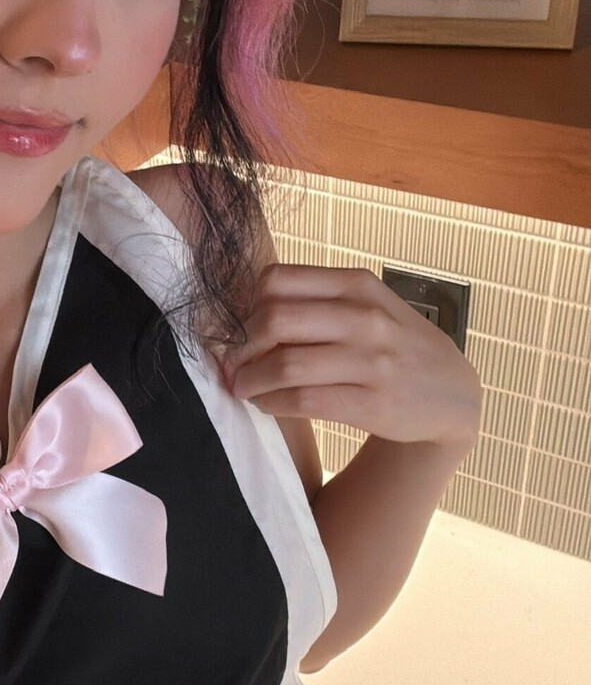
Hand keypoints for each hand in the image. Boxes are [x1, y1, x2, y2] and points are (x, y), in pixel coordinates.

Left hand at [223, 263, 482, 449]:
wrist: (451, 393)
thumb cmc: (395, 345)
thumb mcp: (368, 306)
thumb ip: (317, 302)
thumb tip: (244, 317)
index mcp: (357, 284)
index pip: (276, 280)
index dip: (245, 308)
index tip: (239, 331)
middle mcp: (365, 317)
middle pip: (274, 320)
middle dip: (240, 347)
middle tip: (232, 365)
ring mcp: (372, 361)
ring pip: (286, 364)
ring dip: (251, 380)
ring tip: (243, 388)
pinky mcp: (373, 403)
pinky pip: (304, 400)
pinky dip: (273, 403)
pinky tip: (267, 404)